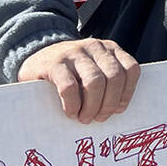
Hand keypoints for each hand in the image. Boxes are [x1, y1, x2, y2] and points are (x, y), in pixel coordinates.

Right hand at [19, 38, 140, 123]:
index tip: (118, 110)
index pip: (131, 69)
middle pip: (114, 77)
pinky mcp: (54, 63)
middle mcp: (94, 47)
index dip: (127, 93)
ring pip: (95, 82)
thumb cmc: (70, 74)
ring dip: (92, 106)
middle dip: (109, 103)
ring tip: (85, 118)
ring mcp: (74, 53)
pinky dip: (73, 104)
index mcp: (109, 50)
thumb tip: (118, 110)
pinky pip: (70, 87)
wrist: (35, 61)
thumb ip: (108, 82)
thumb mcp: (93, 70)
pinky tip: (70, 112)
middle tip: (99, 118)